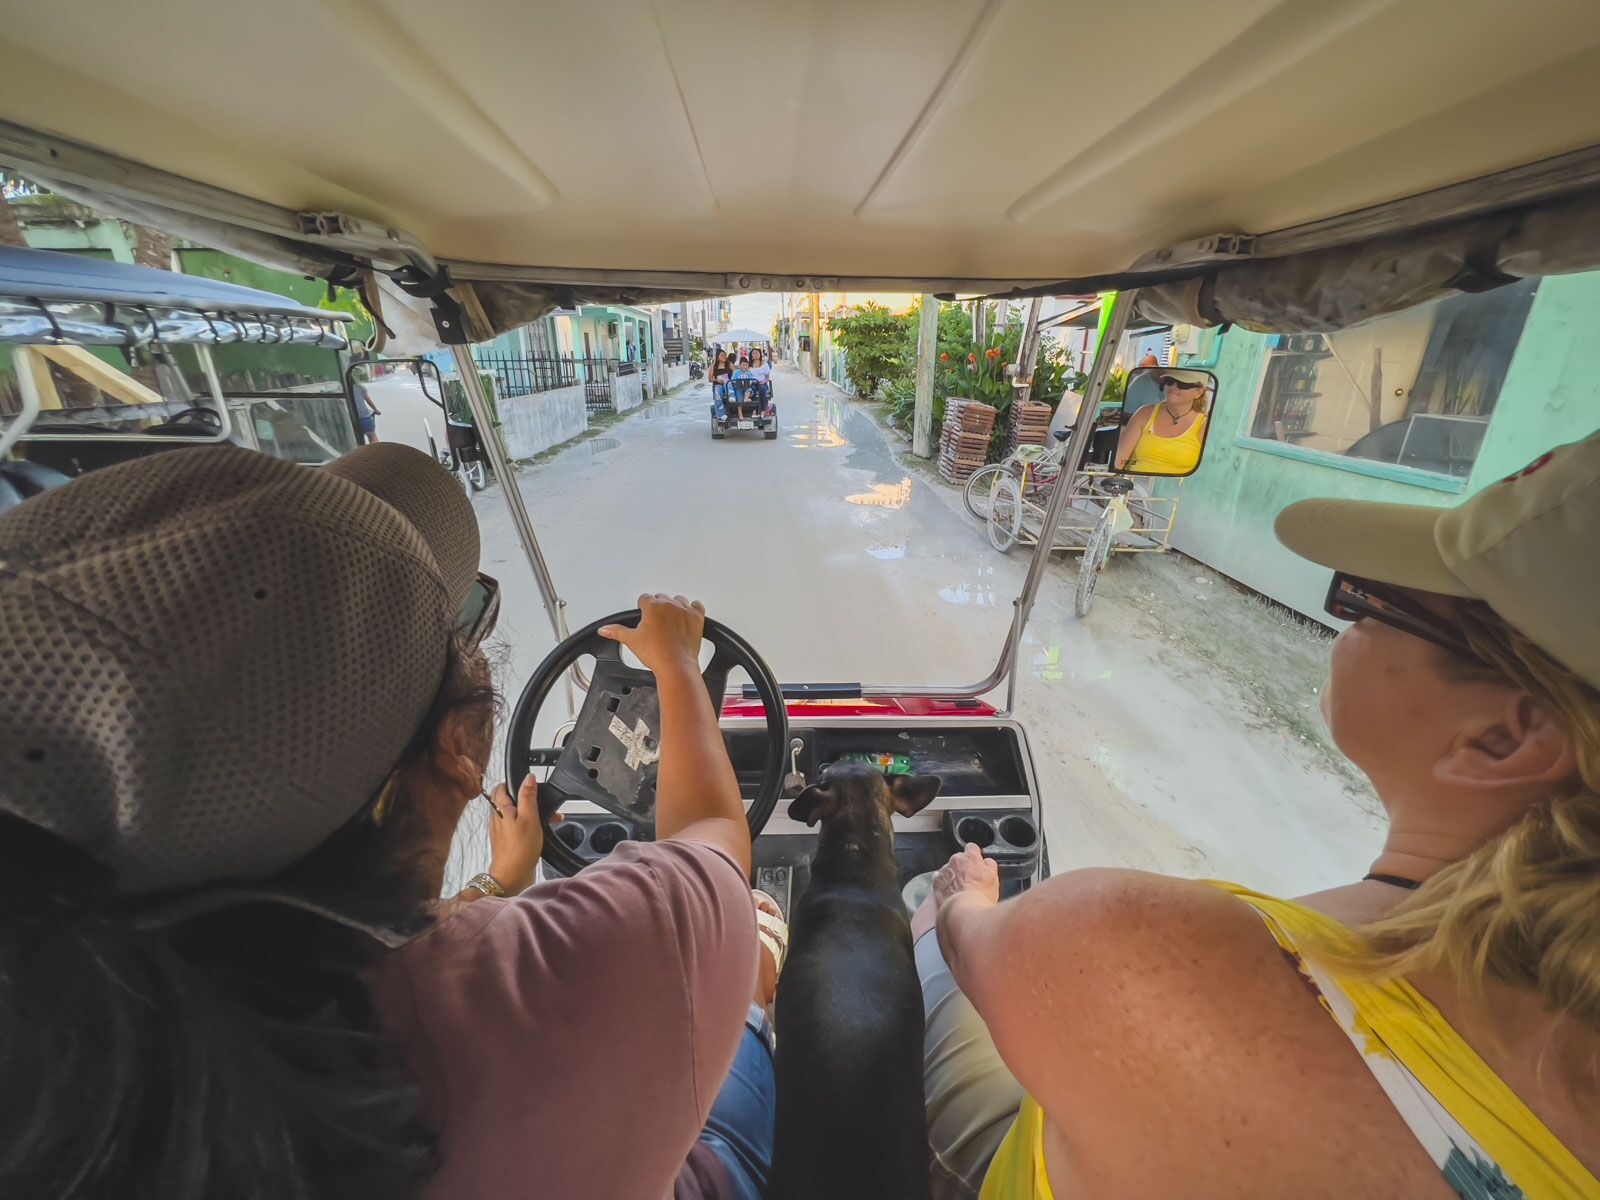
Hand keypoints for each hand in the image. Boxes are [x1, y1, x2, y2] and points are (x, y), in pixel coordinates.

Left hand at [484, 775, 555, 893]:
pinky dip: (529, 825)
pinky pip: (518, 826)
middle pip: (511, 799)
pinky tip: (540, 832)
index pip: (503, 786)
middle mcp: (498, 817)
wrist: (511, 878)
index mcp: (500, 808)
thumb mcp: (529, 818)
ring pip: (516, 813)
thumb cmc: (519, 851)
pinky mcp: (507, 840)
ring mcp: (501, 829)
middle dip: (529, 799)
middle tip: (543, 804)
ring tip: (548, 819)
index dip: (517, 783)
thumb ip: (528, 796)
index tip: (532, 788)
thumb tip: (529, 778)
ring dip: (532, 813)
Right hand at [599, 594, 704, 674]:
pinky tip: (686, 618)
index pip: (644, 598)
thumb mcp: (631, 641)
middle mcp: (669, 604)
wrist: (676, 665)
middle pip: (661, 598)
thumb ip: (616, 631)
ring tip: (670, 622)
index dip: (643, 608)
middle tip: (656, 624)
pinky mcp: (697, 617)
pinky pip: (696, 605)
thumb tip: (604, 630)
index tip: (644, 616)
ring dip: (674, 607)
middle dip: (657, 608)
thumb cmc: (656, 653)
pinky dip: (692, 610)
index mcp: (652, 606)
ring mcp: (685, 610)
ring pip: (678, 600)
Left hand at [934, 843, 999, 911]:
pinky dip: (943, 884)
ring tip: (960, 890)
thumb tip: (987, 861)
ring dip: (953, 876)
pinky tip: (950, 892)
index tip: (976, 862)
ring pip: (948, 869)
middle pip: (959, 859)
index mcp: (970, 857)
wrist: (964, 912)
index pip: (972, 848)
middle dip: (963, 867)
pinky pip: (939, 879)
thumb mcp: (993, 878)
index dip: (974, 855)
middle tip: (970, 880)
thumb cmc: (980, 896)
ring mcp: (944, 871)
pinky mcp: (936, 883)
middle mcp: (955, 861)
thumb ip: (990, 866)